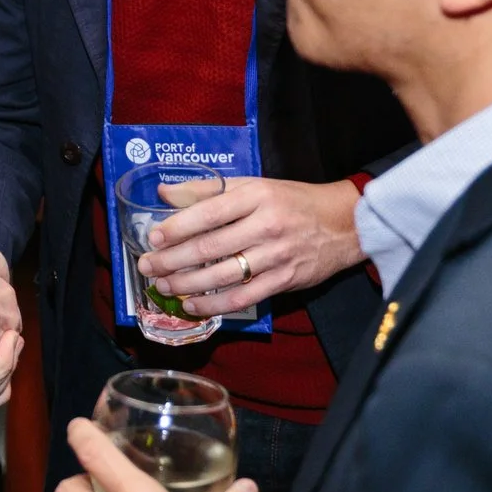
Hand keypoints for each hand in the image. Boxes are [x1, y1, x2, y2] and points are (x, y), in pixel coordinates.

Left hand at [136, 177, 364, 316]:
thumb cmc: (293, 201)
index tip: (153, 237)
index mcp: (256, 196)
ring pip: (223, 274)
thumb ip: (209, 189)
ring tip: (163, 286)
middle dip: (172, 259)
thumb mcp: (254, 185)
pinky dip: (215, 304)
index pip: (209, 212)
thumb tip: (165, 193)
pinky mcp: (285, 280)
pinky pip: (243, 297)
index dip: (177, 226)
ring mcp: (276, 255)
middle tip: (147, 266)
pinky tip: (193, 305)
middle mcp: (265, 225)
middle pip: (210, 246)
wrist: (345, 223)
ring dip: (187, 283)